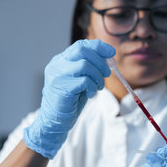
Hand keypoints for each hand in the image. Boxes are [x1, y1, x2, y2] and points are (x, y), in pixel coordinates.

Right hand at [24, 39, 114, 158]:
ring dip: (97, 76)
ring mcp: (57, 75)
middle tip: (106, 73)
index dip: (98, 47)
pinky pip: (84, 80)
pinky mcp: (61, 87)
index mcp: (61, 60)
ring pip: (84, 64)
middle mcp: (57, 64)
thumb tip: (109, 59)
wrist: (55, 121)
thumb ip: (90, 68)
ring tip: (98, 87)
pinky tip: (90, 94)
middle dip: (100, 61)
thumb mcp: (81, 80)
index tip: (111, 53)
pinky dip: (92, 86)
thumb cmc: (70, 101)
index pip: (80, 45)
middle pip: (82, 50)